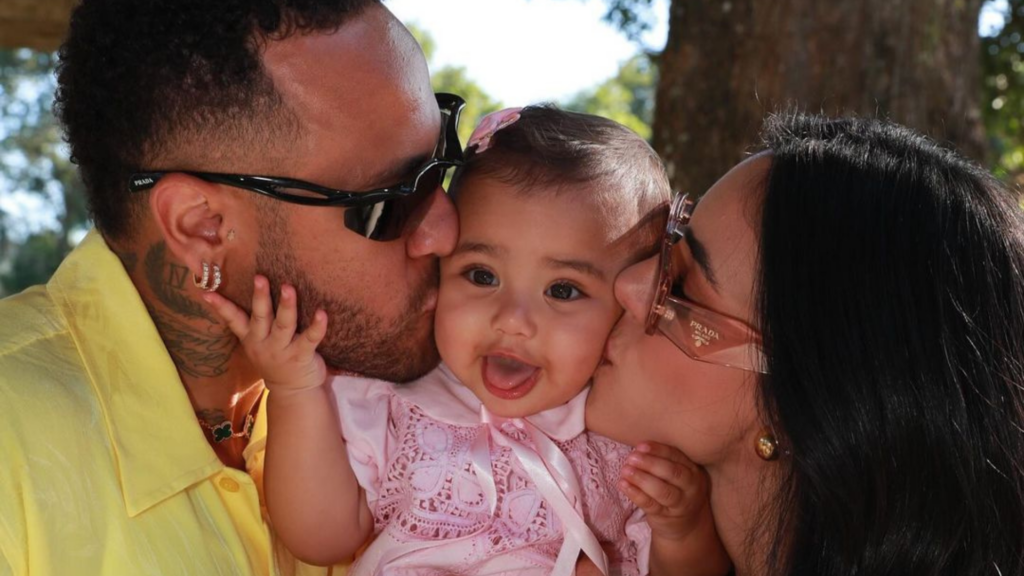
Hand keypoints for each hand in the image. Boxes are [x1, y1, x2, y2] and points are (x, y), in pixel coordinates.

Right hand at [204, 275, 327, 392]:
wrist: (293, 392)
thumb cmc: (278, 359)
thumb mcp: (259, 343)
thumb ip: (257, 322)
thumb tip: (256, 287)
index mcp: (252, 338)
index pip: (233, 320)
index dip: (221, 307)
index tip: (207, 293)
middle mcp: (264, 343)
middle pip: (261, 317)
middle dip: (260, 297)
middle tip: (260, 278)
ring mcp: (282, 350)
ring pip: (283, 325)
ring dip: (286, 306)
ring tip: (288, 288)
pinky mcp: (301, 356)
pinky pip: (310, 339)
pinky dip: (317, 326)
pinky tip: (322, 314)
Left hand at [619, 441, 711, 541]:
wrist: (687, 524)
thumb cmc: (676, 489)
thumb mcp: (678, 474)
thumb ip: (663, 460)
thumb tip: (638, 447)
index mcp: (693, 470)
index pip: (676, 456)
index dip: (658, 450)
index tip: (640, 445)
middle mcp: (690, 487)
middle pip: (673, 473)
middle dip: (650, 463)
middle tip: (631, 458)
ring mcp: (680, 504)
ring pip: (663, 491)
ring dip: (642, 479)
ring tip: (625, 471)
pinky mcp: (666, 517)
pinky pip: (651, 505)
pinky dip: (636, 494)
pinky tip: (623, 485)